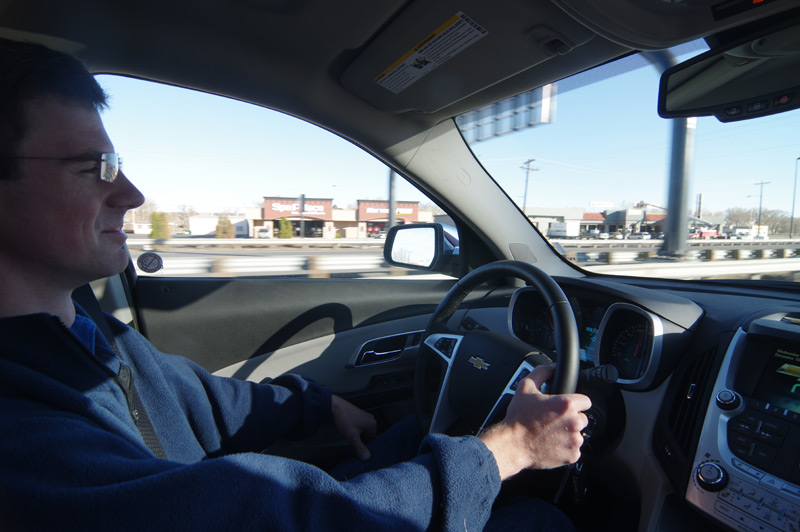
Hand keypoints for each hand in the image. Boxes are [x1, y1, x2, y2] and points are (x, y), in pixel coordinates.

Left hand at [331, 395, 377, 461]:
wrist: (334, 406)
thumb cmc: (344, 419)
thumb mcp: (352, 437)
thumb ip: (360, 448)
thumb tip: (367, 458)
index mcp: (372, 424)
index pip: (372, 441)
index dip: (363, 445)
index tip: (357, 446)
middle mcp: (370, 419)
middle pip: (367, 436)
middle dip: (360, 439)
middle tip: (351, 439)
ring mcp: (364, 416)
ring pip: (362, 431)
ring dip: (356, 434)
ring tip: (348, 433)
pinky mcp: (358, 414)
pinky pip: (359, 425)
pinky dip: (354, 429)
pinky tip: (347, 429)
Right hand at [479, 364, 590, 479]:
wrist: (513, 444)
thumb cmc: (518, 418)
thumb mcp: (525, 387)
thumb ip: (542, 372)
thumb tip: (552, 367)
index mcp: (567, 404)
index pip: (586, 401)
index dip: (575, 403)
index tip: (566, 408)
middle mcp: (574, 422)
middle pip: (583, 418)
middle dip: (571, 419)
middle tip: (554, 422)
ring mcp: (574, 440)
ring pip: (579, 434)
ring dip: (569, 434)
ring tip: (551, 434)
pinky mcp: (572, 456)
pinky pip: (575, 450)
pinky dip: (566, 448)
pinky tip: (552, 444)